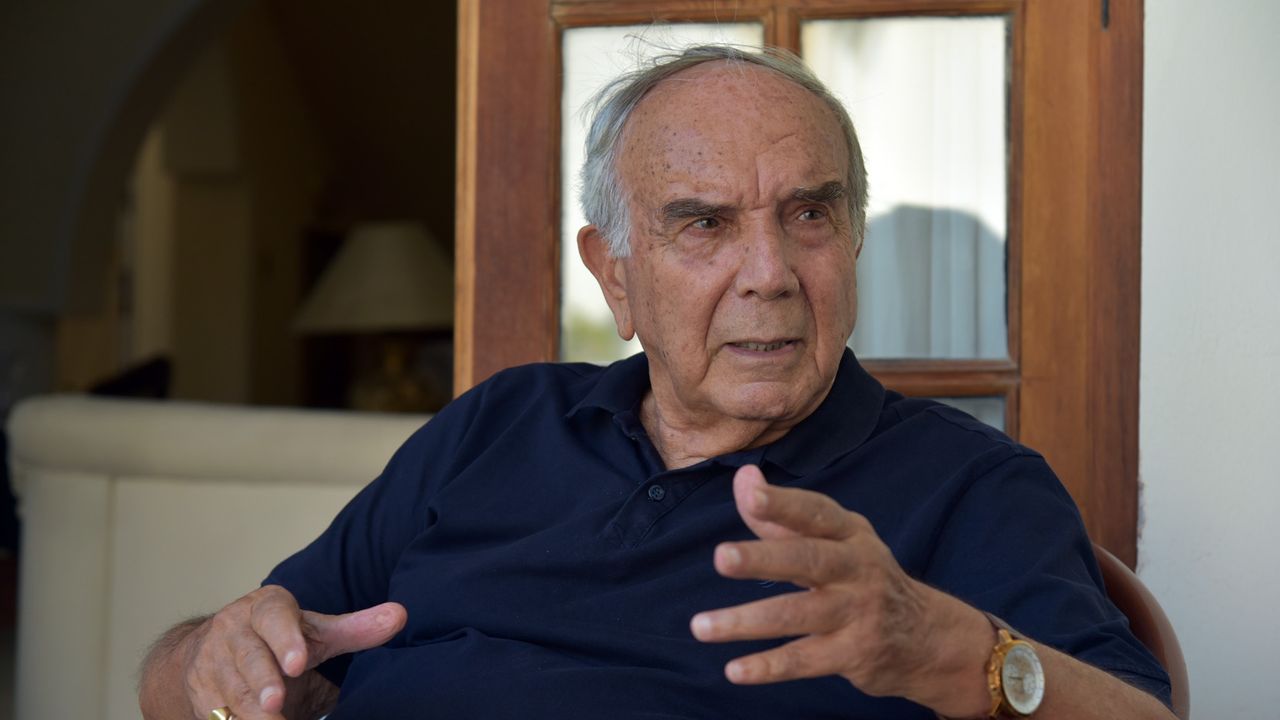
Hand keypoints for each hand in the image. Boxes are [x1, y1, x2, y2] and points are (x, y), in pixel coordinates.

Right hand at [180, 585, 405, 719]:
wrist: (211, 649)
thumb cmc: (278, 637)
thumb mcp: (315, 630)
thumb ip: (356, 628)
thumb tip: (400, 616)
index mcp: (265, 609)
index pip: (274, 619)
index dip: (285, 640)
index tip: (297, 663)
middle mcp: (233, 632)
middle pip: (248, 659)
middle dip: (261, 683)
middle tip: (276, 704)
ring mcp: (212, 664)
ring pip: (229, 693)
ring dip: (247, 714)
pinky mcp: (200, 694)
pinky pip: (215, 715)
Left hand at [690, 465, 990, 716]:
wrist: (929, 639)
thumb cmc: (864, 579)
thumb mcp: (836, 541)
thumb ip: (782, 515)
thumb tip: (743, 477)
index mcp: (850, 534)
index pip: (815, 513)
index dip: (783, 503)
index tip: (751, 494)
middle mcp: (857, 568)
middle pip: (808, 560)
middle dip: (763, 558)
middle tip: (721, 557)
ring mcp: (857, 613)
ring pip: (796, 614)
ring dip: (745, 621)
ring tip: (700, 626)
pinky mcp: (854, 653)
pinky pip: (804, 659)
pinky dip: (768, 666)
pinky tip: (734, 670)